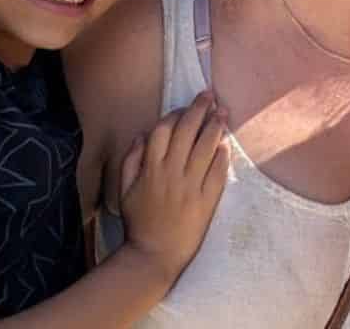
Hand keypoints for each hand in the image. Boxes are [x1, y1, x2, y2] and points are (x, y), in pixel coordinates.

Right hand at [118, 93, 228, 286]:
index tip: (186, 105)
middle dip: (199, 109)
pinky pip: (217, 171)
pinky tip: (226, 144)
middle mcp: (171, 173)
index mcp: (150, 169)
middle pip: (187, 132)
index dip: (176, 113)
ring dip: (215, 127)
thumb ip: (131, 161)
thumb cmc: (139, 222)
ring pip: (206, 147)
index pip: (163, 130)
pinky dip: (222, 155)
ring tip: (223, 112)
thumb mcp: (124, 191)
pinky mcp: (207, 200)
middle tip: (210, 96)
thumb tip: (142, 134)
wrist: (155, 255)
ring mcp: (191, 186)